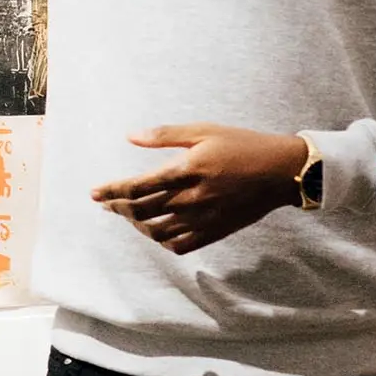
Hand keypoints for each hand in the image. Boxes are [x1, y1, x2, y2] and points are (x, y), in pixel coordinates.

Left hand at [89, 124, 309, 255]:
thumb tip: (131, 136)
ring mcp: (203, 219)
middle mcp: (191, 198)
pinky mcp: (215, 231)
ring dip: (138, 226)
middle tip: (107, 203)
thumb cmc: (242, 144)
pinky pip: (181, 245)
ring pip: (158, 232)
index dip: (112, 191)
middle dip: (119, 209)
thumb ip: (165, 136)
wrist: (281, 172)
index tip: (95, 193)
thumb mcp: (204, 131)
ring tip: (130, 216)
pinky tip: (158, 231)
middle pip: (142, 212)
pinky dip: (163, 241)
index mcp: (186, 170)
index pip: (138, 187)